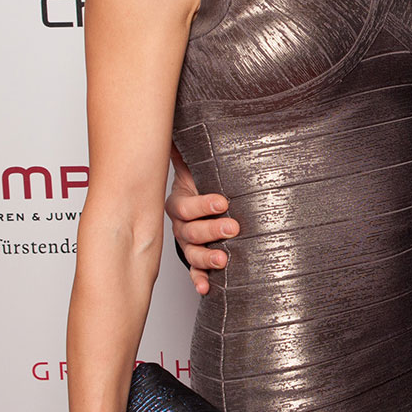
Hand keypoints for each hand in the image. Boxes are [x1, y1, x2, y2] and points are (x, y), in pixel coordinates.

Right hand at [165, 159, 234, 295]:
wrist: (204, 206)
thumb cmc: (204, 184)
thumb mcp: (197, 167)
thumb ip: (189, 151)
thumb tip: (177, 123)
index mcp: (180, 202)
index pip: (186, 206)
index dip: (204, 205)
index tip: (224, 202)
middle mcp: (182, 226)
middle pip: (191, 231)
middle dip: (212, 230)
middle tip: (233, 227)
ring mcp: (189, 245)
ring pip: (193, 253)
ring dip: (207, 258)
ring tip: (223, 260)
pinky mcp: (197, 261)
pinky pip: (195, 273)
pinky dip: (199, 280)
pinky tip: (206, 288)